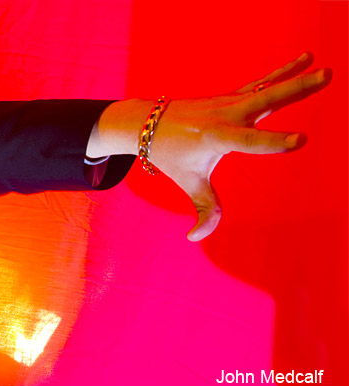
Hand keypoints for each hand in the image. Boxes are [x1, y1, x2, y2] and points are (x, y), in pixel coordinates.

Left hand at [149, 52, 331, 240]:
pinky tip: (306, 59)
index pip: (249, 142)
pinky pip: (262, 83)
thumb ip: (202, 210)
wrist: (148, 122)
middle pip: (265, 102)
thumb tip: (195, 237)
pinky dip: (283, 72)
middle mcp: (226, 116)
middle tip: (325, 77)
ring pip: (267, 88)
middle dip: (295, 91)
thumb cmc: (171, 156)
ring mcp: (230, 102)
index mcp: (216, 138)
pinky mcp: (233, 96)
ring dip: (296, 78)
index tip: (300, 140)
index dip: (274, 143)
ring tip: (325, 68)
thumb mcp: (188, 183)